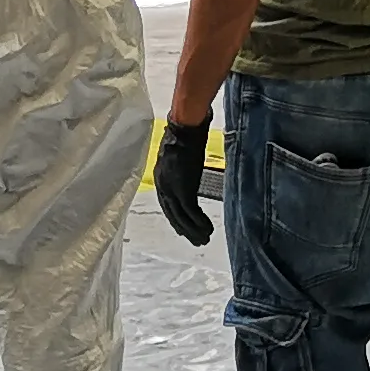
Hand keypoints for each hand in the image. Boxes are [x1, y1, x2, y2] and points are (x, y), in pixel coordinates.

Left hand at [154, 114, 213, 246]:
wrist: (185, 130)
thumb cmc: (184, 135)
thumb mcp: (177, 155)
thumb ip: (179, 166)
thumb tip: (186, 170)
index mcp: (160, 177)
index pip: (166, 204)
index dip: (175, 218)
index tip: (182, 229)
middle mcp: (163, 185)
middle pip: (173, 214)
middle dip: (185, 229)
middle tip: (196, 241)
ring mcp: (172, 189)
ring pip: (182, 217)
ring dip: (194, 230)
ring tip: (205, 239)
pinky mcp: (184, 190)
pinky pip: (192, 213)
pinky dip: (200, 223)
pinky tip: (208, 229)